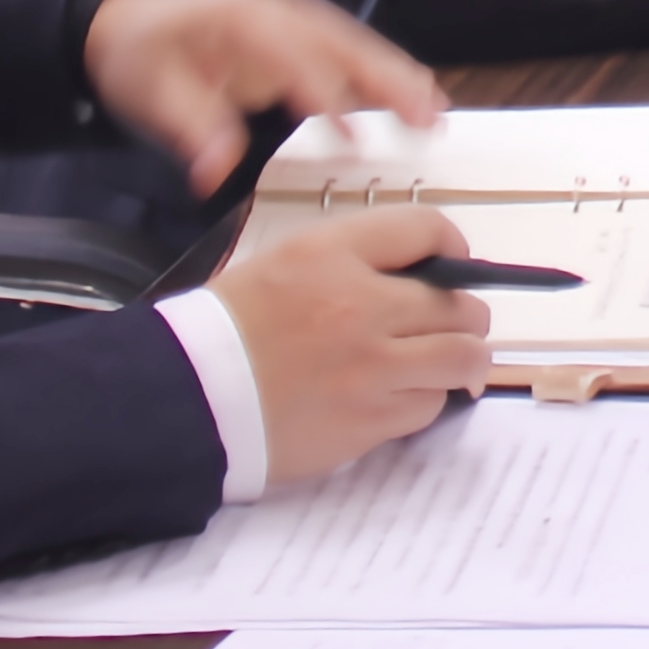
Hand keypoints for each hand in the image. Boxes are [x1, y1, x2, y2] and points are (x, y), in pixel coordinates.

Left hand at [78, 0, 447, 195]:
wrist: (126, 21)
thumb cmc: (140, 54)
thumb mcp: (150, 94)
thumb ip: (192, 129)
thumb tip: (217, 172)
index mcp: (238, 15)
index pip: (288, 49)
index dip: (320, 85)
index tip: (348, 126)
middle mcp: (275, 10)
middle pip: (340, 40)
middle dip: (384, 75)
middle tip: (424, 112)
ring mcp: (292, 18)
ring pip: (353, 43)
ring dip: (395, 75)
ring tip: (434, 110)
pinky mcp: (299, 34)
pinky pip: (347, 51)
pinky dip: (380, 75)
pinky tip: (408, 101)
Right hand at [214, 203, 493, 487]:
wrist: (185, 399)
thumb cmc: (230, 329)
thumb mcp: (285, 263)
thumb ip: (355, 258)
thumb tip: (422, 268)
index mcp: (332, 256)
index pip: (425, 228)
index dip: (451, 244)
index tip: (452, 261)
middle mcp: (361, 307)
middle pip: (459, 303)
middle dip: (462, 312)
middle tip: (448, 323)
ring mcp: (371, 368)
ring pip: (461, 357)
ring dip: (459, 359)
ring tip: (444, 362)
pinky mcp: (369, 421)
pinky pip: (428, 406)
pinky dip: (424, 399)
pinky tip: (398, 394)